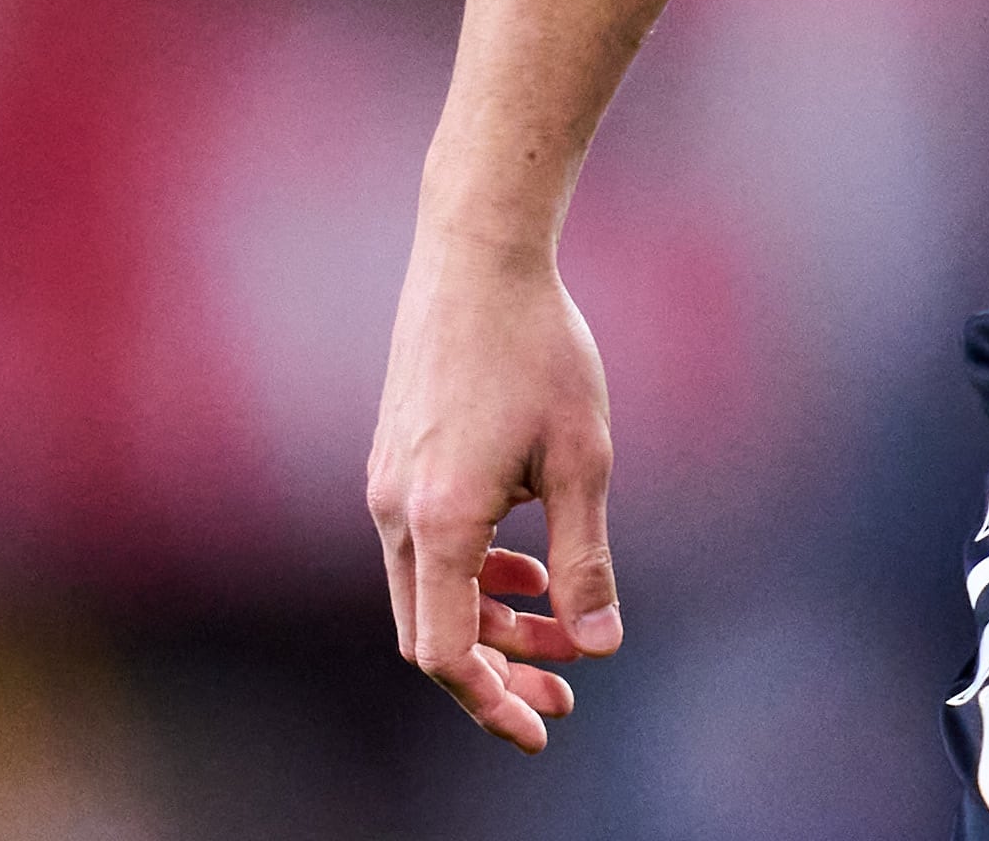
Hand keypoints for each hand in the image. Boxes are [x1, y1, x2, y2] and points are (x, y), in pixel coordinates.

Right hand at [368, 233, 623, 749]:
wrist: (477, 258)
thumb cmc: (540, 349)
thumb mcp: (584, 456)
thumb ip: (586, 557)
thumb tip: (602, 645)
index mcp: (437, 520)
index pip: (444, 652)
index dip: (490, 702)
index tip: (542, 730)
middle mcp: (394, 512)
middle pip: (432, 632)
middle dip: (498, 674)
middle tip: (565, 698)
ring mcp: (386, 486)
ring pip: (429, 590)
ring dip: (491, 621)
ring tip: (560, 637)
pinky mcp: (395, 462)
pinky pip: (426, 547)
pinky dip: (474, 572)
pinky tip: (527, 566)